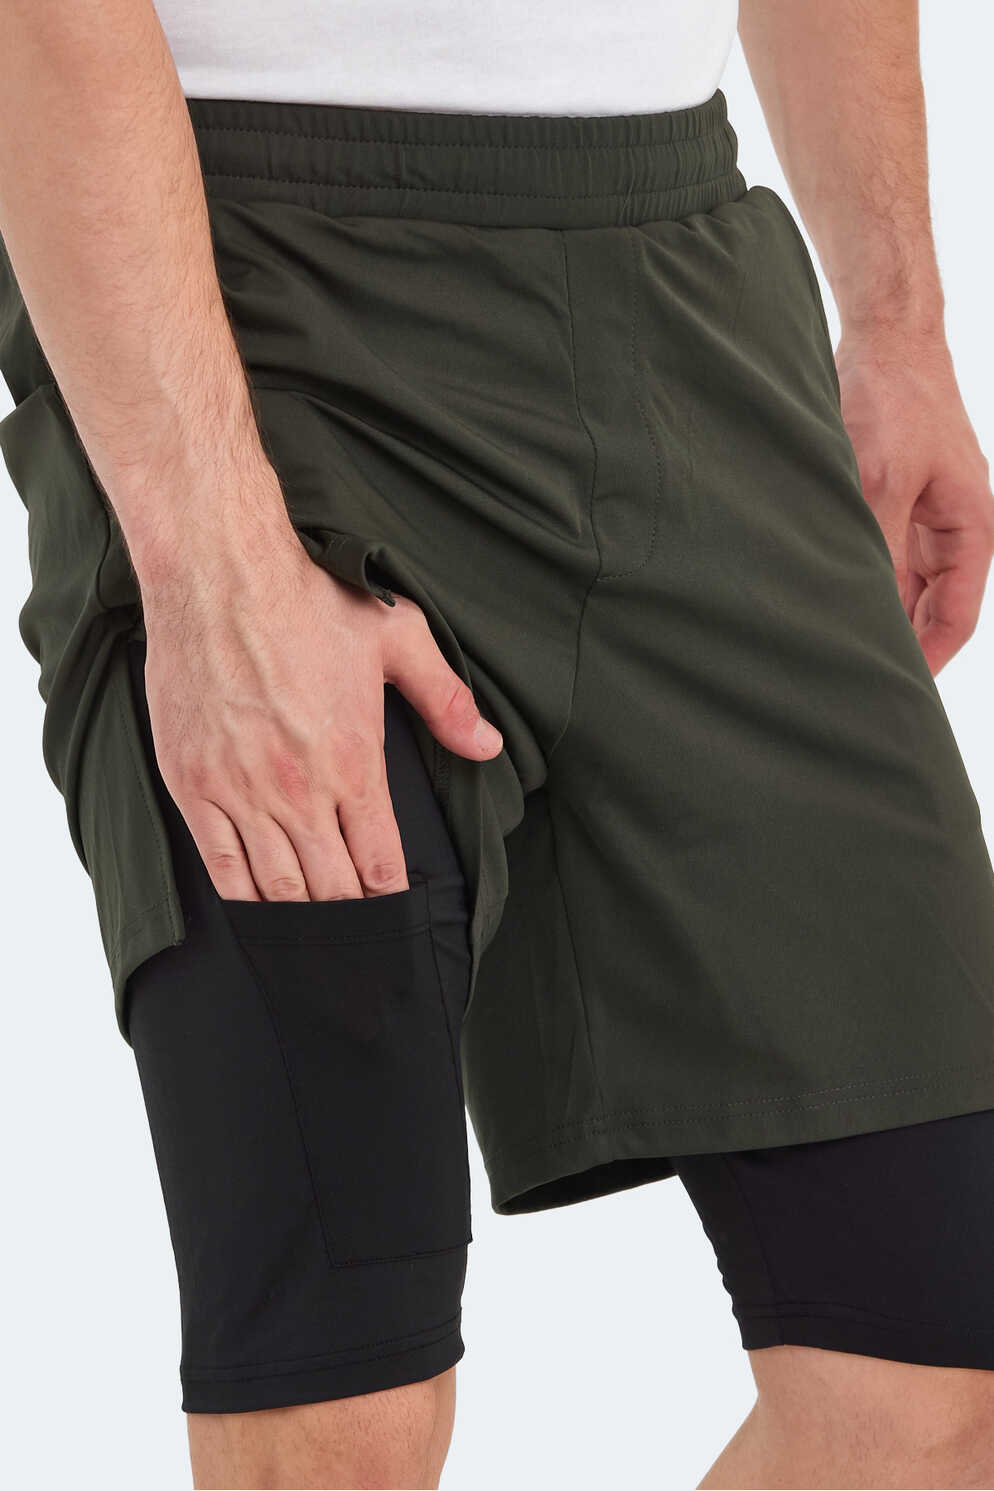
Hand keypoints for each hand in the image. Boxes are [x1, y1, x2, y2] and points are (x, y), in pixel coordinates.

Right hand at [138, 515, 502, 902]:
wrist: (219, 578)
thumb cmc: (309, 603)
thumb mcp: (398, 639)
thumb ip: (446, 700)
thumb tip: (488, 746)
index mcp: (354, 763)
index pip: (381, 861)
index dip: (392, 898)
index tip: (398, 915)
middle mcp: (299, 790)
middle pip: (331, 887)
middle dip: (350, 919)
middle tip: (360, 941)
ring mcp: (241, 792)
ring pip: (277, 886)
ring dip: (300, 918)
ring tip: (315, 936)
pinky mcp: (193, 785)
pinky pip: (220, 864)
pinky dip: (243, 897)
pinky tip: (258, 910)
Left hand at [836, 328, 993, 673]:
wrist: (886, 340)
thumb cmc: (896, 399)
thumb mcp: (883, 480)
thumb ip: (879, 549)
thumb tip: (868, 611)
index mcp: (972, 529)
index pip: (957, 616)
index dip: (929, 659)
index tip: (897, 691)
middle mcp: (952, 531)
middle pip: (930, 609)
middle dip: (900, 643)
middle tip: (853, 676)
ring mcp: (922, 518)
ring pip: (903, 588)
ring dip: (877, 612)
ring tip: (837, 646)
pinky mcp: (892, 504)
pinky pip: (881, 559)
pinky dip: (861, 580)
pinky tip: (829, 600)